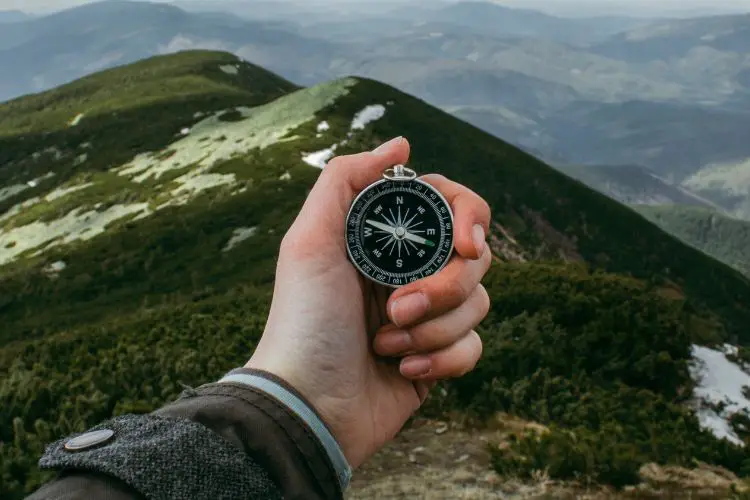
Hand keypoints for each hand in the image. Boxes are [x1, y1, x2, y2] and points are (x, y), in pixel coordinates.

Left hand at [246, 136, 491, 467]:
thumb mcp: (309, 241)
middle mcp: (411, 272)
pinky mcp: (438, 358)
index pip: (452, 208)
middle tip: (397, 308)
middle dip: (442, 288)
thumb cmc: (304, 321)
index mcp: (386, 240)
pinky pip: (474, 347)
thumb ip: (346, 180)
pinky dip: (443, 360)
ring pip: (479, 304)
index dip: (469, 220)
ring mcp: (427, 316)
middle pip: (475, 259)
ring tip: (386, 345)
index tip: (465, 245)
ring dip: (433, 329)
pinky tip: (403, 371)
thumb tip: (402, 144)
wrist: (308, 404)